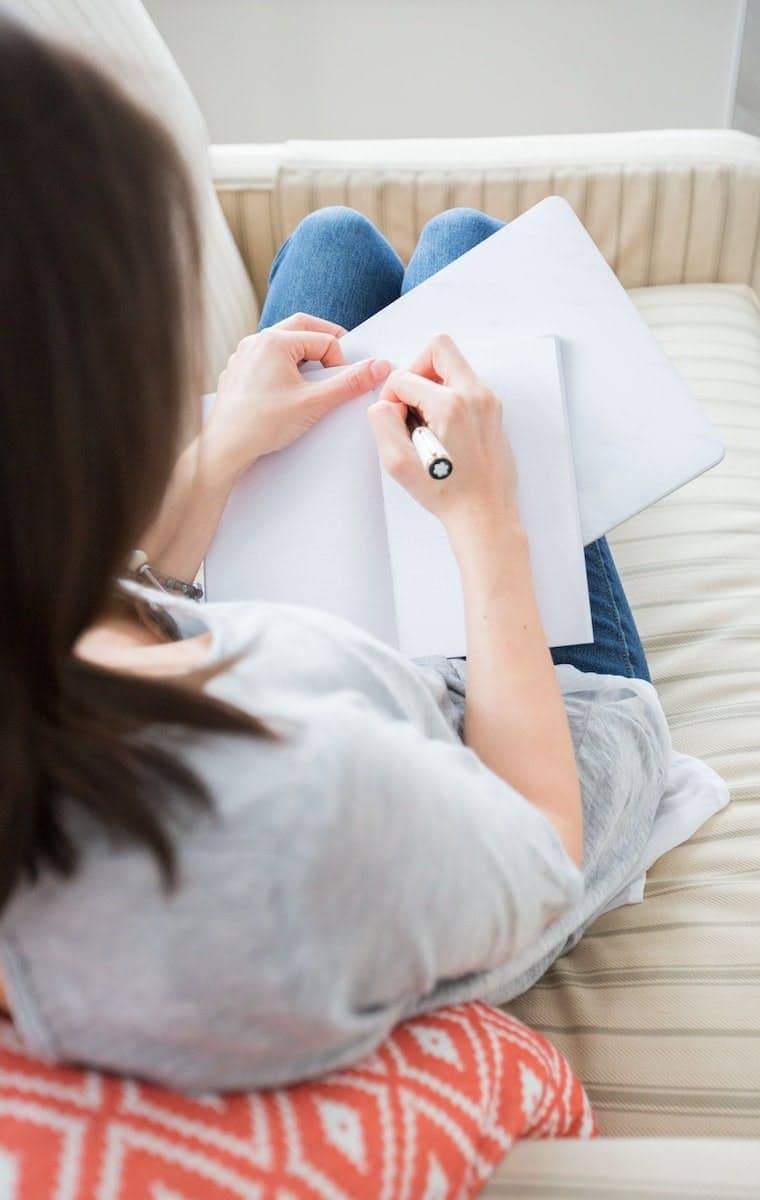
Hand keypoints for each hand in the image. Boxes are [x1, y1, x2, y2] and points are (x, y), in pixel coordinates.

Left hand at [206, 313, 390, 475]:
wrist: (225, 447)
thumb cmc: (262, 424)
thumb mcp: (314, 403)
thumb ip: (349, 383)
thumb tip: (378, 367)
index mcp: (275, 340)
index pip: (324, 340)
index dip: (340, 361)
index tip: (341, 384)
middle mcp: (257, 341)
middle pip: (302, 327)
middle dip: (325, 342)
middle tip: (339, 362)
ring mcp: (244, 355)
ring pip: (283, 342)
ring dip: (303, 353)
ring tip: (313, 378)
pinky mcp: (237, 371)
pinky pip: (266, 357)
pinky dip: (283, 365)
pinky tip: (288, 389)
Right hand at [367, 333, 518, 535]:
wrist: (484, 515)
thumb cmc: (448, 494)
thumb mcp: (398, 463)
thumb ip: (382, 422)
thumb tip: (386, 403)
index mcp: (451, 404)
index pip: (404, 378)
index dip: (390, 398)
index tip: (395, 421)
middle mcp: (475, 395)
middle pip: (439, 347)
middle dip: (415, 369)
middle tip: (410, 400)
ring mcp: (488, 401)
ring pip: (454, 365)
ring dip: (433, 384)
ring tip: (426, 420)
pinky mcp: (494, 411)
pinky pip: (466, 385)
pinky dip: (448, 396)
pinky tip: (442, 428)